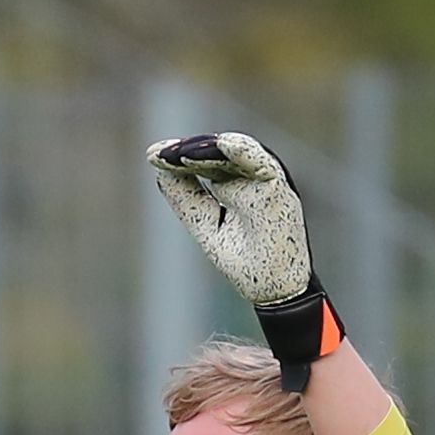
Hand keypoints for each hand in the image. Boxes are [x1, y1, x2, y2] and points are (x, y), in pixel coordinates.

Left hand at [147, 130, 342, 388]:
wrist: (274, 290)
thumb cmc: (245, 262)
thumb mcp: (205, 225)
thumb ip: (186, 197)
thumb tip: (160, 169)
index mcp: (230, 184)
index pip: (203, 160)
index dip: (179, 155)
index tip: (153, 155)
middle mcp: (248, 177)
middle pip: (217, 152)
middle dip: (189, 149)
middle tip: (161, 153)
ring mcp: (265, 181)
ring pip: (237, 151)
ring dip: (209, 149)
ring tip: (181, 153)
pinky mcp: (281, 189)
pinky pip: (263, 163)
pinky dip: (244, 152)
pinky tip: (222, 145)